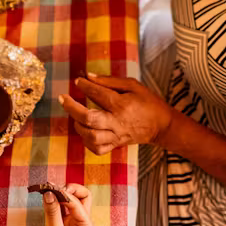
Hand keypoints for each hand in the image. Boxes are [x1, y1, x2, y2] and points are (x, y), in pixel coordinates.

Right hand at [32, 183, 94, 225]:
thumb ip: (52, 214)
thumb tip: (49, 193)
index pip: (78, 203)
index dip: (65, 195)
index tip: (50, 190)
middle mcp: (81, 223)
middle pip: (81, 197)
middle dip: (68, 190)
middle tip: (52, 189)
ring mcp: (70, 224)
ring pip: (69, 202)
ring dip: (59, 194)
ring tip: (45, 189)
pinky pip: (58, 208)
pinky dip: (52, 202)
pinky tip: (44, 198)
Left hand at [58, 73, 173, 155]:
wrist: (162, 126)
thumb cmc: (148, 102)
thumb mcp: (133, 85)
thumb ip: (109, 80)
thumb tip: (87, 76)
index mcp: (122, 105)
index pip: (98, 94)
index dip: (84, 86)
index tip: (78, 81)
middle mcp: (117, 122)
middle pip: (89, 118)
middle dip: (72, 108)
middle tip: (63, 98)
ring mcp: (116, 136)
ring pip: (91, 136)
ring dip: (78, 125)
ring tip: (76, 116)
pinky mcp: (116, 145)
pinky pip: (97, 149)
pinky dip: (86, 141)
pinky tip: (85, 130)